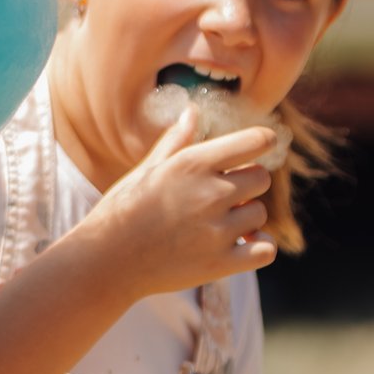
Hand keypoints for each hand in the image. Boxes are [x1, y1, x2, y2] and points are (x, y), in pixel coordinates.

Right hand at [68, 108, 277, 301]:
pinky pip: (265, 249)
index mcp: (193, 164)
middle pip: (261, 178)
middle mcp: (211, 193)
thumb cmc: (124, 208)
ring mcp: (218, 230)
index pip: (254, 142)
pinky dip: (259, 246)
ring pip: (260, 213)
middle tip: (224, 194)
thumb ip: (177, 140)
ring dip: (246, 217)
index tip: (261, 145)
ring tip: (219, 222)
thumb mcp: (148, 168)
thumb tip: (192, 111)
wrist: (108, 259)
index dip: (263, 141)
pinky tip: (242, 244)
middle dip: (247, 183)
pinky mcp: (222, 262)